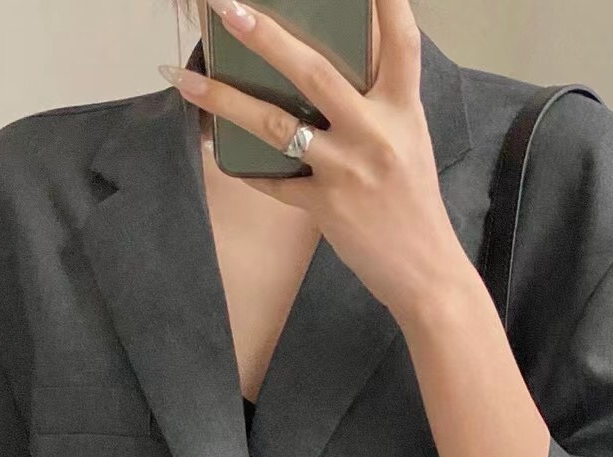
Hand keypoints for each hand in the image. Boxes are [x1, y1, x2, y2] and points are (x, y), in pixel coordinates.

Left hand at [162, 0, 474, 323]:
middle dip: (266, 36)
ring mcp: (348, 170)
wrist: (426, 273)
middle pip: (315, 72)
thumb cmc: (414, 204)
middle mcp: (376, 134)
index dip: (387, 2)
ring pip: (276, 123)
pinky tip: (218, 152)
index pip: (401, 43)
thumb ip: (378, 103)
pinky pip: (274, 181)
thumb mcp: (409, 142)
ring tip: (186, 79)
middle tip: (226, 6)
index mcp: (404, 110)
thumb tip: (332, 67)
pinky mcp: (326, 206)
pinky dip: (246, 168)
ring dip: (225, 100)